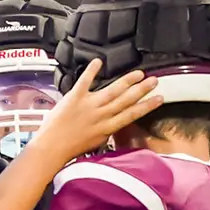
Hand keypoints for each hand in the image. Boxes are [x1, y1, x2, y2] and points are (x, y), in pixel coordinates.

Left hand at [32, 59, 162, 159]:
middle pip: (126, 100)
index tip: (159, 98)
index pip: (132, 114)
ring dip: (127, 80)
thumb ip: (106, 130)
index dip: (147, 105)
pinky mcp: (74, 98)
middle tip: (154, 81)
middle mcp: (101, 116)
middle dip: (142, 89)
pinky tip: (99, 61)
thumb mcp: (95, 142)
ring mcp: (89, 105)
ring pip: (113, 90)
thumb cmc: (69, 148)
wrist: (51, 149)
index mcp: (107, 128)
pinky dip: (92, 70)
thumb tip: (114, 123)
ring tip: (139, 73)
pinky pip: (85, 81)